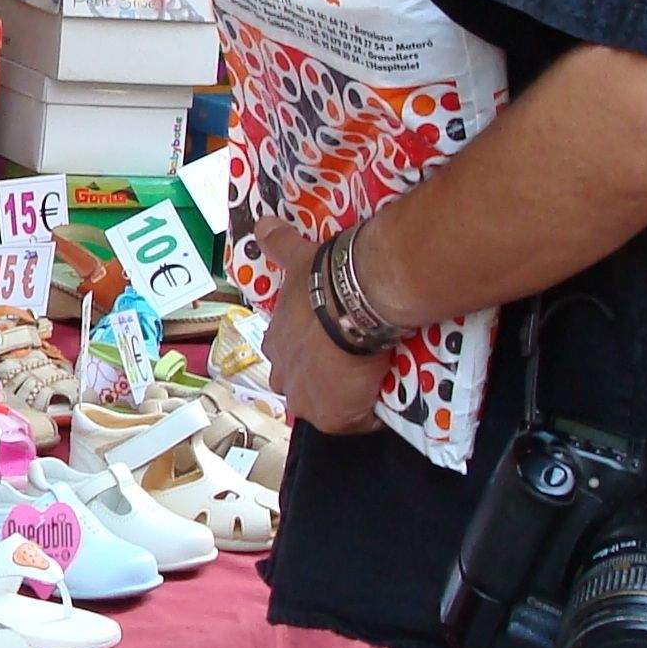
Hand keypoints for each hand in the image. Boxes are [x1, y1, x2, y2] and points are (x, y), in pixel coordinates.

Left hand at [253, 220, 389, 435]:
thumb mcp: (297, 260)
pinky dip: (369, 416)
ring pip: (322, 408)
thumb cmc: (321, 282)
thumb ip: (278, 243)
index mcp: (276, 342)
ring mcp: (306, 401)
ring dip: (341, 402)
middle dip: (317, 382)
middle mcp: (282, 375)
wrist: (350, 303)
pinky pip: (355, 424)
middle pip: (298, 386)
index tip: (325, 346)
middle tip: (348, 370)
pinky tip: (385, 403)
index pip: (285, 355)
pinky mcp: (334, 418)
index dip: (305, 353)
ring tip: (369, 388)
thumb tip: (261, 223)